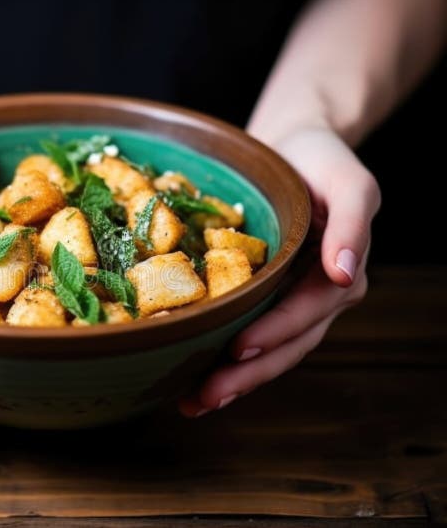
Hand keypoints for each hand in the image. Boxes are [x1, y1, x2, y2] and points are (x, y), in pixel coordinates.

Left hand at [179, 127, 380, 416]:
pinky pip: (249, 332)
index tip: (238, 350)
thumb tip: (344, 270)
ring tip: (194, 402)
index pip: (306, 313)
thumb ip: (353, 221)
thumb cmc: (319, 159)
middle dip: (246, 376)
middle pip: (285, 346)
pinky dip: (226, 359)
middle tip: (203, 398)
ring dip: (234, 380)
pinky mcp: (264, 296)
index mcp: (337, 274)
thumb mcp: (348, 180)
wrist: (294, 145)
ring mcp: (290, 299)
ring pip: (268, 350)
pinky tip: (195, 378)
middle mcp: (316, 295)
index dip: (274, 333)